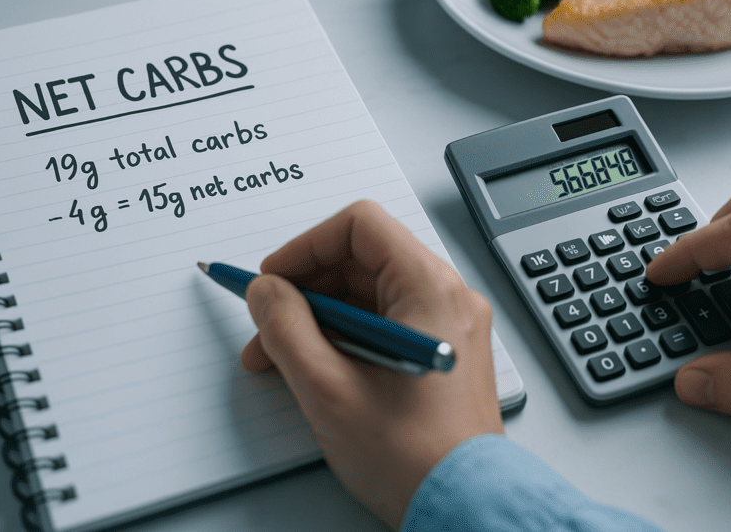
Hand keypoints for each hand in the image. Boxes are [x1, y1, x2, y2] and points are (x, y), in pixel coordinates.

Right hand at [239, 200, 503, 527]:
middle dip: (306, 289)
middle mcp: (447, 297)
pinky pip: (385, 322)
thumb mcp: (328, 388)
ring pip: (370, 294)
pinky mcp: (439, 351)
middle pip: (363, 259)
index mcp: (430, 289)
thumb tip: (267, 291)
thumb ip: (286, 328)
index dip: (307, 246)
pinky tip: (314, 368)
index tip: (273, 279)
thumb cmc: (413, 457)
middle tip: (266, 325)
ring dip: (320, 317)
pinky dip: (345, 336)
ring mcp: (447, 325)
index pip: (361, 226)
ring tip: (279, 358)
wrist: (464, 508)